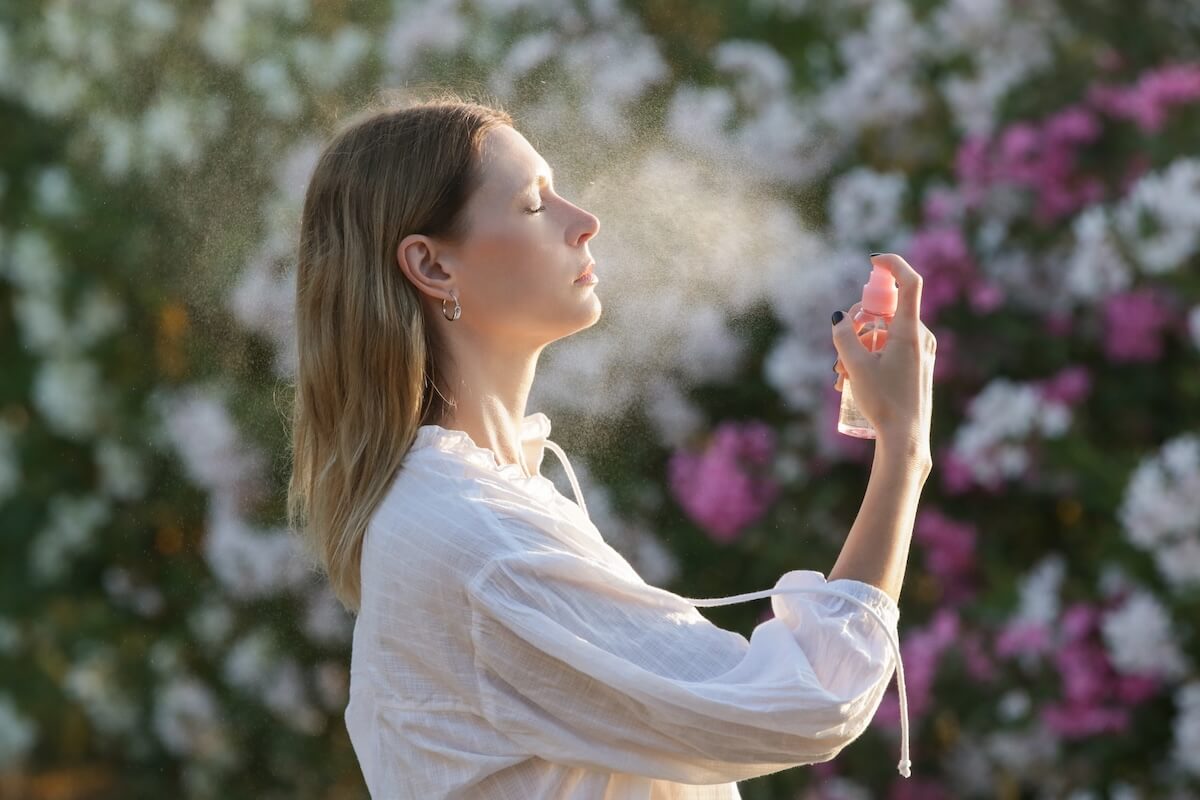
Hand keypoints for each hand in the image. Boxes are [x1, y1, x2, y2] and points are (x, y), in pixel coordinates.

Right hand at [832, 253, 935, 459]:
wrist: (906, 439)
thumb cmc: (884, 402)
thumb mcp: (856, 366)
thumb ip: (843, 336)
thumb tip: (839, 318)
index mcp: (909, 331)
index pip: (909, 283)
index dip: (893, 264)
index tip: (873, 261)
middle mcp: (920, 337)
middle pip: (885, 312)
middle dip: (856, 324)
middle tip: (838, 346)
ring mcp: (920, 352)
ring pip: (883, 334)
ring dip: (857, 347)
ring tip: (839, 375)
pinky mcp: (917, 367)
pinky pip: (890, 350)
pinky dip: (869, 357)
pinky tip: (850, 382)